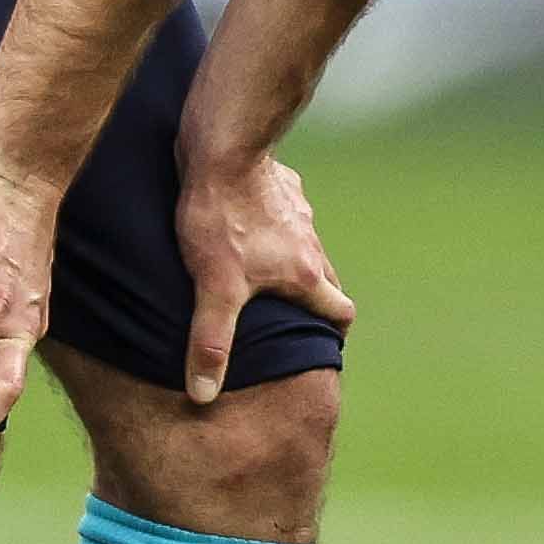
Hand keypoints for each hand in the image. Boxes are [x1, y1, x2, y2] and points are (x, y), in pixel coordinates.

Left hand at [175, 150, 355, 403]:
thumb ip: (210, 342)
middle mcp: (311, 242)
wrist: (222, 149)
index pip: (340, 312)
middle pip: (327, 279)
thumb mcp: (213, 287)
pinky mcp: (280, 183)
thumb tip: (204, 395)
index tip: (320, 343)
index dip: (333, 332)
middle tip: (288, 314)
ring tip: (260, 273)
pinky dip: (273, 224)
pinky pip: (285, 211)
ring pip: (305, 245)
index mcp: (305, 274)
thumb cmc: (220, 218)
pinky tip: (244, 224)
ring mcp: (299, 210)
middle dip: (313, 299)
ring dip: (291, 261)